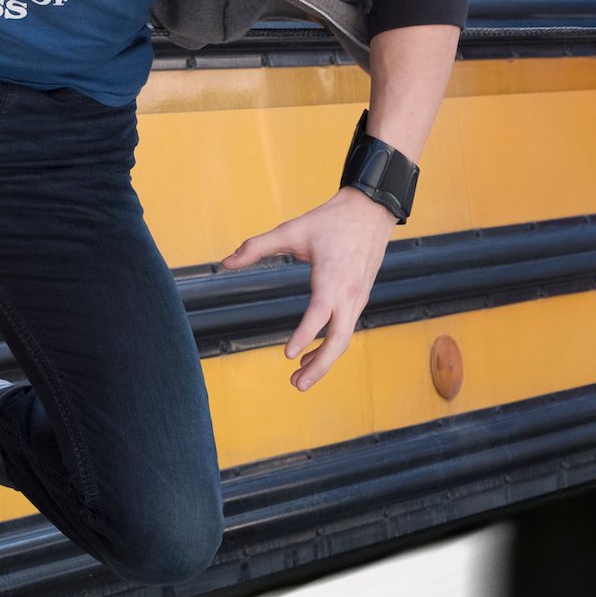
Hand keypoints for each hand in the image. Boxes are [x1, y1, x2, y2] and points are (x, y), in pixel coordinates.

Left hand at [219, 187, 394, 392]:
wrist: (371, 211)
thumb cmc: (330, 221)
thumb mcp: (291, 230)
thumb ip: (256, 247)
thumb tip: (225, 264)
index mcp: (332, 278)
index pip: (320, 313)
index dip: (304, 335)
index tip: (287, 354)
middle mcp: (349, 294)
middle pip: (339, 339)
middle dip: (319, 365)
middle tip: (295, 385)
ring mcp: (358, 299)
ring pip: (344, 339)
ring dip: (323, 361)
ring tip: (298, 378)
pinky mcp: (360, 299)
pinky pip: (346, 329)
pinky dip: (329, 346)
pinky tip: (310, 354)